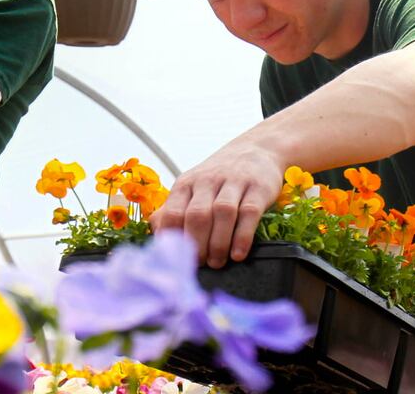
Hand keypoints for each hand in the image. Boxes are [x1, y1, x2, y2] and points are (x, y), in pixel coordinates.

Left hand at [150, 140, 283, 268]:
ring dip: (218, 242)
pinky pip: (249, 212)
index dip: (173, 239)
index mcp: (186, 184)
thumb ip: (172, 210)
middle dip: (197, 244)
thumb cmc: (218, 178)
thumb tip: (156, 235)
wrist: (256, 149)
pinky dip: (243, 236)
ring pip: (223, 213)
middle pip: (197, 215)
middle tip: (200, 265)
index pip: (172, 212)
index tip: (177, 260)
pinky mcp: (258, 188)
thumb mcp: (191, 188)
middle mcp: (208, 181)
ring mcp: (234, 182)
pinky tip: (238, 254)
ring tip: (217, 263)